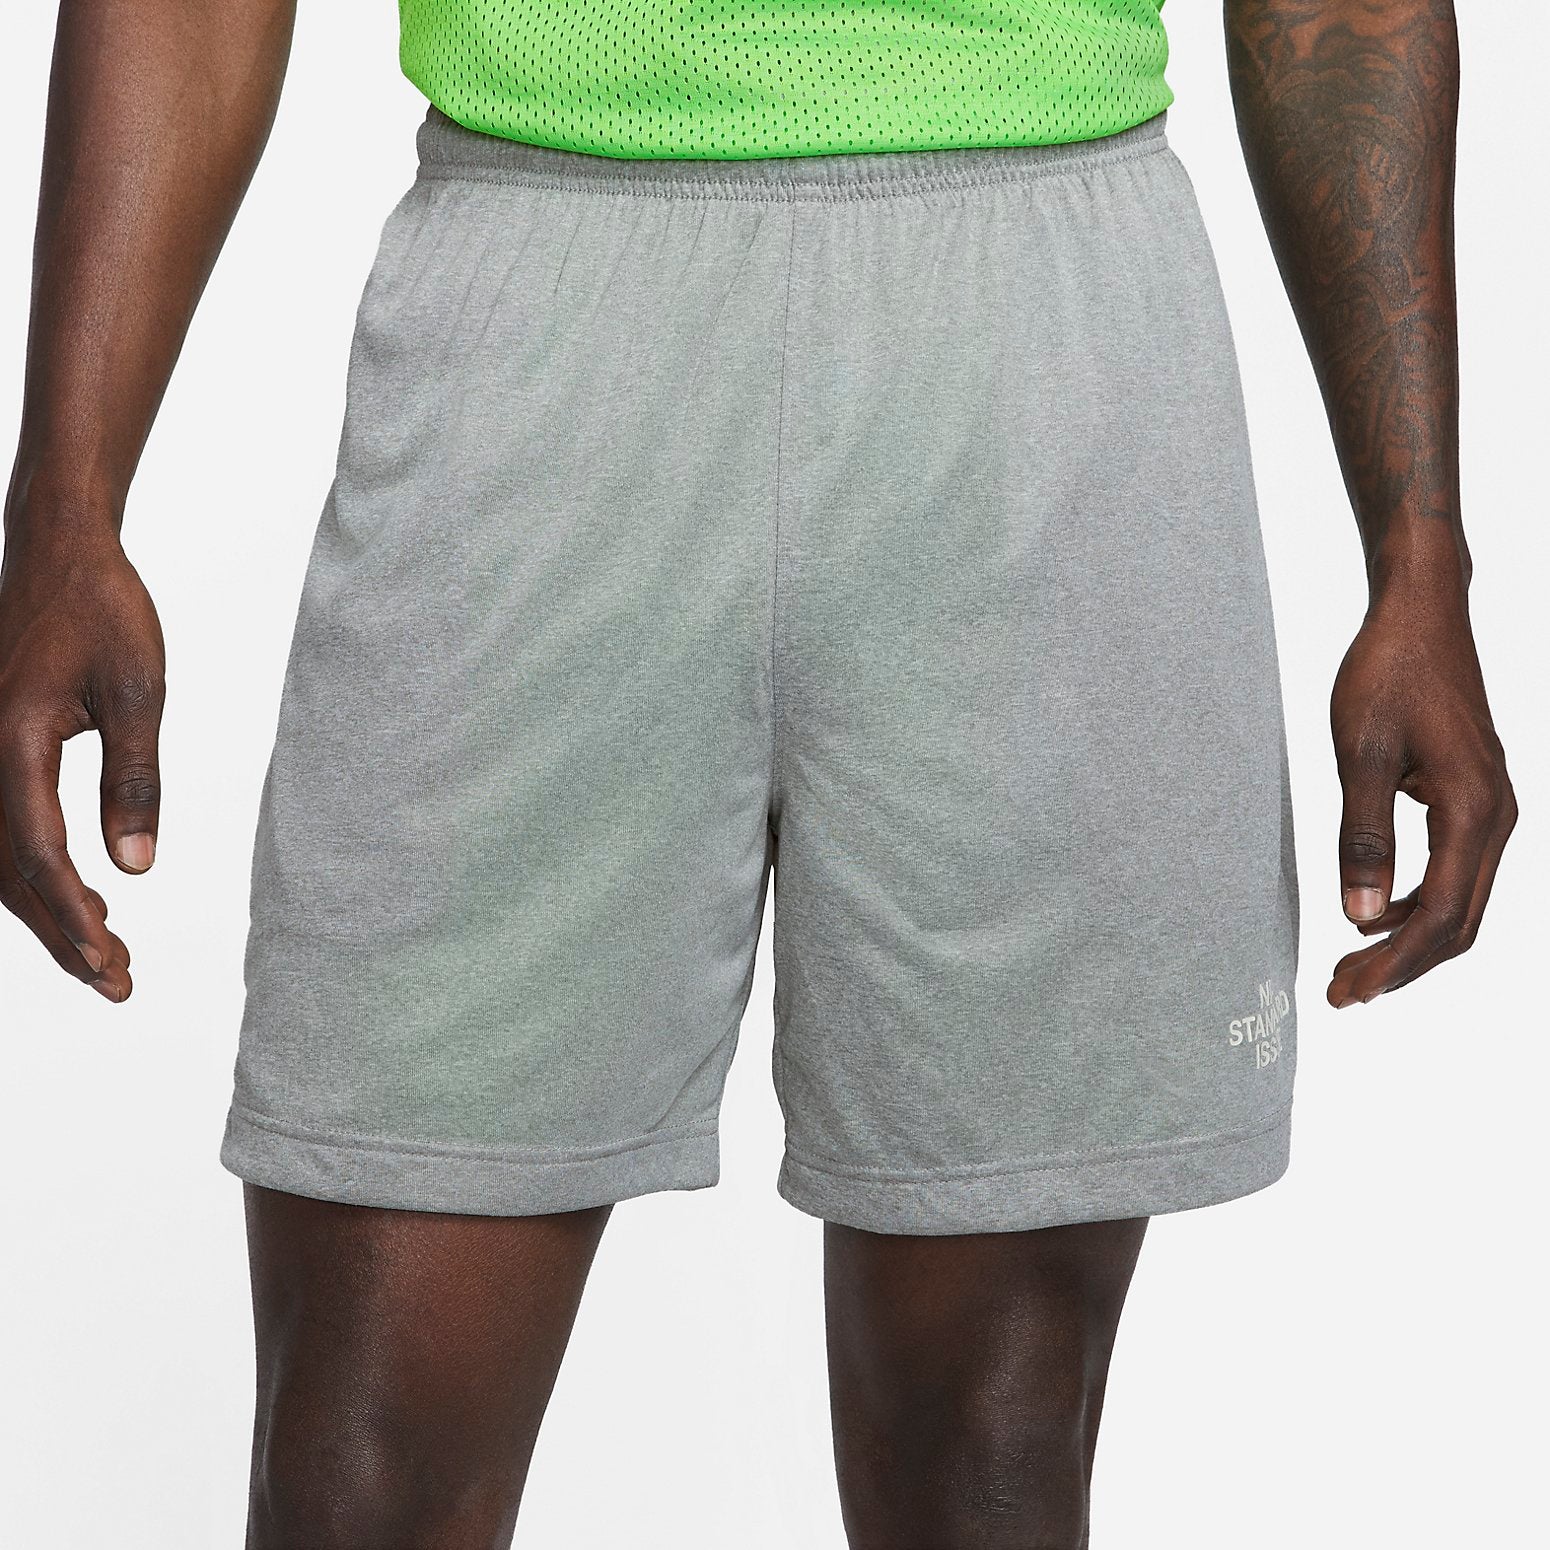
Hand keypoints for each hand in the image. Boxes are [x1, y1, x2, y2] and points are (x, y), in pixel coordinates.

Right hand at [0, 522, 164, 1001]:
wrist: (60, 554)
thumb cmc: (102, 611)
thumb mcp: (136, 692)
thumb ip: (134, 780)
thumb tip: (135, 867)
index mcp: (11, 742)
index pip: (38, 854)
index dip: (72, 916)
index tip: (111, 960)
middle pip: (11, 873)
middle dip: (62, 935)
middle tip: (116, 984)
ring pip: (3, 858)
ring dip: (50, 912)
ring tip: (106, 958)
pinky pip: (6, 828)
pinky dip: (39, 873)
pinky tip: (81, 895)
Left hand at [1328, 584, 1514, 1006]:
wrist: (1421, 614)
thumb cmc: (1389, 673)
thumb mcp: (1360, 755)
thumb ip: (1361, 836)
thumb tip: (1358, 915)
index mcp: (1473, 811)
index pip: (1438, 916)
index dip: (1393, 964)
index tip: (1346, 993)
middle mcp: (1497, 817)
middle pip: (1458, 921)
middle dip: (1401, 966)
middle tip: (1341, 992)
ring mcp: (1492, 807)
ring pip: (1460, 900)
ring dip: (1408, 938)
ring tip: (1351, 962)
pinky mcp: (1475, 796)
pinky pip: (1456, 871)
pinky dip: (1418, 902)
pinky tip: (1375, 911)